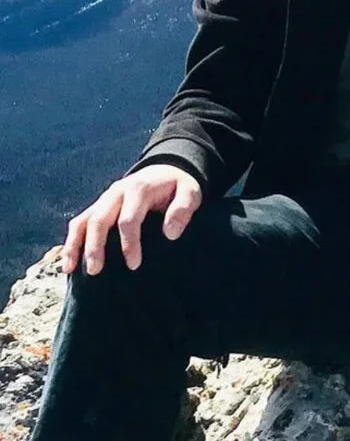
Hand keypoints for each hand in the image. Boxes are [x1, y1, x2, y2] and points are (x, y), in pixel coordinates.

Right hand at [60, 164, 202, 276]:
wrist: (166, 170)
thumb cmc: (178, 187)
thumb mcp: (190, 191)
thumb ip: (183, 209)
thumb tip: (170, 234)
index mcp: (139, 189)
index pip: (128, 219)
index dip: (129, 243)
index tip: (134, 265)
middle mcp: (118, 192)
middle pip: (100, 219)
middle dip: (96, 246)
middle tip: (96, 271)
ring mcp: (105, 198)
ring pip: (84, 219)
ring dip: (76, 244)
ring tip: (71, 270)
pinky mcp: (99, 205)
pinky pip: (79, 221)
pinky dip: (71, 241)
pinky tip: (67, 263)